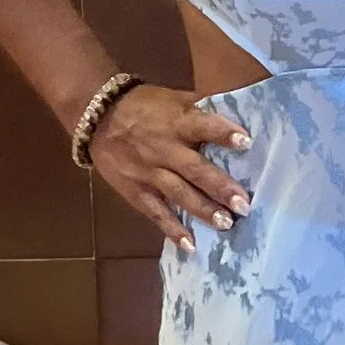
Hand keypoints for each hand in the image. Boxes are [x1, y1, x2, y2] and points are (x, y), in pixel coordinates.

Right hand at [85, 81, 254, 249]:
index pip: (203, 126)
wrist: (97, 117)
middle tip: (243, 204)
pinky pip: (156, 212)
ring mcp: (149, 173)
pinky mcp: (136, 191)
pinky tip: (190, 246)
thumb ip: (200, 109)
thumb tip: (237, 113)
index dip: (223, 133)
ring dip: (203, 210)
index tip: (246, 143)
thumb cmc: (144, 105)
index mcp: (177, 122)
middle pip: (194, 169)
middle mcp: (164, 149)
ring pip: (179, 193)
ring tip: (226, 224)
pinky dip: (172, 229)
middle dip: (219, 187)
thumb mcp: (173, 98)